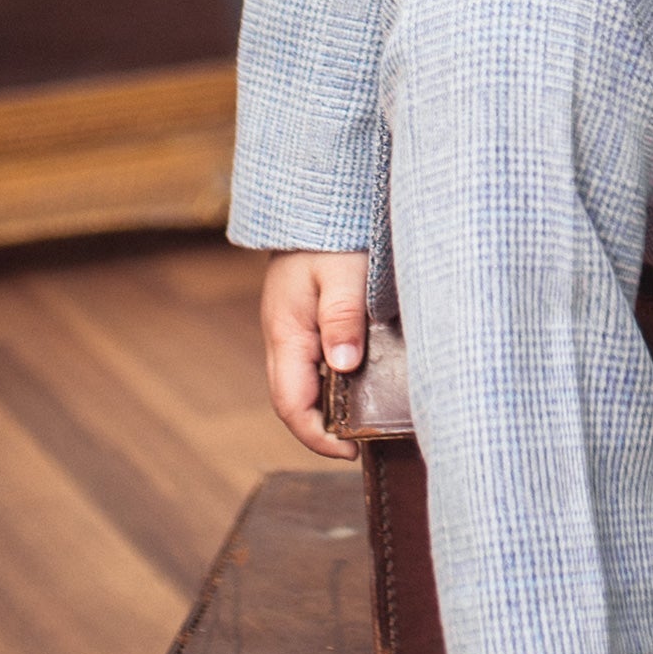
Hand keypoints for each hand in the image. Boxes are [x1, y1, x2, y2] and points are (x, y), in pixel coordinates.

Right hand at [262, 250, 369, 457]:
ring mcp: (293, 332)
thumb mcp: (343, 274)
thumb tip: (345, 365)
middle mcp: (283, 339)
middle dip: (325, 429)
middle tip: (366, 440)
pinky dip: (336, 383)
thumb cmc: (330, 234)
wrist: (315, 203)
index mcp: (286, 334)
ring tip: (369, 418)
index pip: (291, 403)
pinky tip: (364, 384)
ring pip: (306, 385)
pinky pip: (316, 365)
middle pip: (296, 401)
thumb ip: (343, 318)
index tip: (350, 451)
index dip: (316, 436)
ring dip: (331, 406)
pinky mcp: (307, 323)